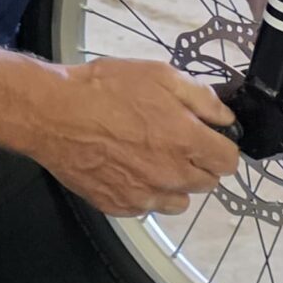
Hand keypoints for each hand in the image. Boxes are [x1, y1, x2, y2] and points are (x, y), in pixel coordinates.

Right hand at [30, 57, 240, 215]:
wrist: (54, 114)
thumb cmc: (104, 90)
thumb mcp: (159, 75)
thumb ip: (201, 97)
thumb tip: (224, 117)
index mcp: (185, 141)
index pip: (228, 161)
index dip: (221, 146)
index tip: (208, 138)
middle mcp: (170, 175)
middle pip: (208, 183)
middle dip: (199, 163)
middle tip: (176, 142)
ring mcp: (144, 195)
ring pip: (179, 201)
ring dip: (175, 184)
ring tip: (152, 158)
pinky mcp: (119, 206)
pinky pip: (147, 208)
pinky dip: (145, 193)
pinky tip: (128, 168)